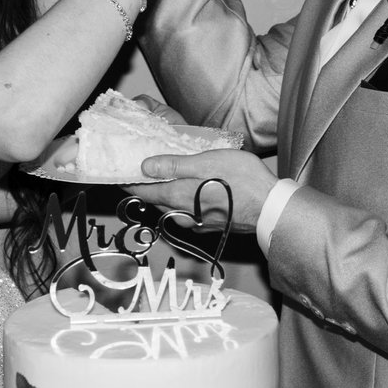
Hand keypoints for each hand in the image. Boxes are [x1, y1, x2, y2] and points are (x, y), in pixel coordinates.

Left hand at [127, 148, 275, 231]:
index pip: (143, 191)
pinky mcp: (211, 224)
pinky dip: (182, 201)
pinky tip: (189, 191)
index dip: (127, 183)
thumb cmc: (244, 181)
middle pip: (155, 200)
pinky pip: (188, 212)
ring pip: (171, 207)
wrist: (272, 208)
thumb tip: (145, 167)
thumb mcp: (207, 162)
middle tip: (136, 172)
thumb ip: (175, 165)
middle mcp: (183, 213)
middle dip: (144, 187)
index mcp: (178, 196)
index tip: (116, 175)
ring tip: (161, 178)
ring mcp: (197, 222)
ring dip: (163, 194)